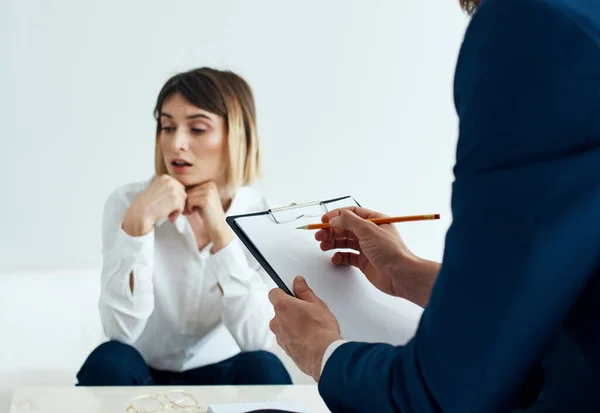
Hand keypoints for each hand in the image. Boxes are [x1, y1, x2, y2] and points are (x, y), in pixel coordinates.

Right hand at [122, 175, 185, 235]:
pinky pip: (182, 208)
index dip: (174, 196)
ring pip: (183, 201)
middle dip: (177, 202)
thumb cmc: (147, 203)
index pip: (178, 186)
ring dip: (177, 209)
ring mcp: (174, 190)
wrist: (141, 211)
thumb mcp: (156, 189)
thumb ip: (167, 187)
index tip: (167, 202)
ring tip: (168, 213)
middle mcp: (170, 182)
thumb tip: (181, 191)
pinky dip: (176, 214)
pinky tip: (169, 216)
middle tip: (168, 209)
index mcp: (165, 177)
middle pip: (182, 193)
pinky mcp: (176, 200)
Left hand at [184, 181, 232, 251]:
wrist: (217, 227)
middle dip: (186, 201)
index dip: (187, 196)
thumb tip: (178, 186)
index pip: (190, 186)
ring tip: (190, 212)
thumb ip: (193, 192)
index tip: (189, 206)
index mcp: (210, 183)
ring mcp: (209, 192)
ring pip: (188, 195)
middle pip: (189, 190)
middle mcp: (211, 185)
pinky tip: (192, 212)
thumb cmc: (207, 214)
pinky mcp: (206, 200)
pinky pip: (189, 200)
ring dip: (186, 205)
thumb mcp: (200, 200)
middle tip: (188, 210)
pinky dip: (188, 208)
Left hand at [269, 276, 341, 380]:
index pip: (274, 293)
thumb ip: (304, 291)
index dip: (284, 292)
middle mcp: (277, 322)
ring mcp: (280, 337)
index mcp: (282, 306)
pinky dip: (295, 337)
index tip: (293, 292)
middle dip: (291, 309)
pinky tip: (309, 337)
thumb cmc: (321, 331)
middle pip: (279, 310)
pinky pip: (288, 338)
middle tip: (307, 310)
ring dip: (293, 324)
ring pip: (283, 326)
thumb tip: (298, 283)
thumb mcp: (317, 304)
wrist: (324, 355)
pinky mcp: (285, 349)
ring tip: (310, 326)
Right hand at [317, 207, 438, 306]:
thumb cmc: (390, 251)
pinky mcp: (364, 262)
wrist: (400, 275)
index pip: (352, 213)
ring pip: (345, 242)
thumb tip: (335, 218)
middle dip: (331, 230)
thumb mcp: (368, 230)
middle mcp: (371, 233)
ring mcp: (367, 248)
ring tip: (323, 246)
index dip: (337, 215)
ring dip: (333, 242)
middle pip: (346, 228)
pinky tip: (335, 258)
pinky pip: (348, 256)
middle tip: (319, 235)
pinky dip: (340, 256)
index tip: (324, 220)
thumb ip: (349, 221)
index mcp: (375, 221)